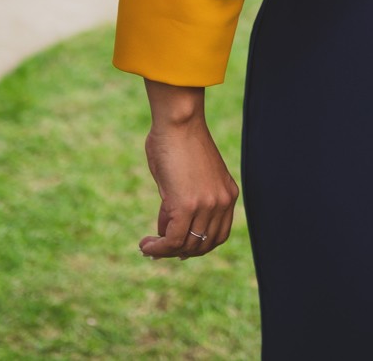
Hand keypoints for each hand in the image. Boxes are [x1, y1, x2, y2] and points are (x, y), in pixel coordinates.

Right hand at [139, 81, 238, 258]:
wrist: (178, 121)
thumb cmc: (177, 141)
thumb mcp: (188, 177)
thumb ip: (183, 202)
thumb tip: (167, 229)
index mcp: (227, 194)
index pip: (218, 234)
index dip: (198, 245)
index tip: (178, 248)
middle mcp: (222, 202)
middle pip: (204, 244)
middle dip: (180, 251)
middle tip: (159, 249)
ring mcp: (206, 205)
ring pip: (186, 245)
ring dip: (165, 251)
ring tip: (148, 247)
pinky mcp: (186, 206)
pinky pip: (173, 240)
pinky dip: (158, 248)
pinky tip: (146, 245)